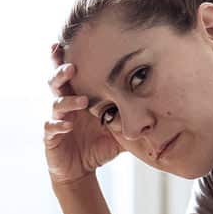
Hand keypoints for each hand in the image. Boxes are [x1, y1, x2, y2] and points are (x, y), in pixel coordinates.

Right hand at [44, 43, 123, 187]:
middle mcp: (65, 104)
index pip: (73, 74)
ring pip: (56, 102)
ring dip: (68, 100)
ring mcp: (56, 119)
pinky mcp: (50, 137)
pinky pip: (50, 127)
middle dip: (61, 70)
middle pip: (57, 81)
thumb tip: (162, 110)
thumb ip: (134, 119)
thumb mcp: (119, 131)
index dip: (70, 59)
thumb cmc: (98, 146)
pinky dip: (58, 125)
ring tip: (82, 100)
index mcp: (79, 97)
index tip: (74, 42)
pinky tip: (67, 125)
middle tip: (71, 66)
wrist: (80, 171)